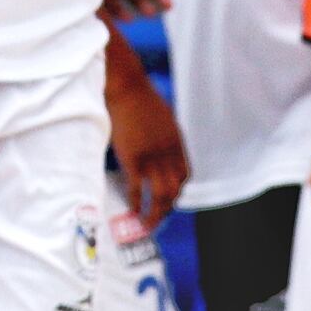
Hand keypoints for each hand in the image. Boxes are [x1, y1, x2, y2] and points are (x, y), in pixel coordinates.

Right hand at [107, 76, 187, 230]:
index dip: (178, 190)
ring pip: (160, 194)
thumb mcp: (161, 117)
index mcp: (176, 142)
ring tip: (147, 224)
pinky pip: (138, 188)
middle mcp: (168, 153)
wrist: (126, 87)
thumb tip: (156, 144)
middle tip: (158, 219)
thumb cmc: (139, 96)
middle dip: (167, 208)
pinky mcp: (133, 158)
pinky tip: (133, 210)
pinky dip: (137, 202)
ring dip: (155, 213)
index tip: (170, 197)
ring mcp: (152, 157)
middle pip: (175, 189)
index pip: (185, 174)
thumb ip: (163, 134)